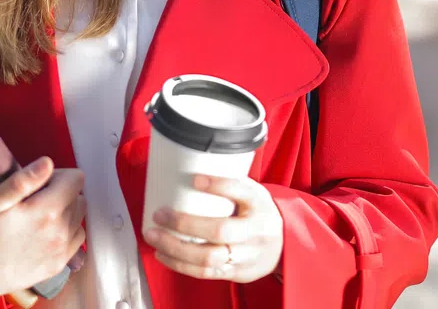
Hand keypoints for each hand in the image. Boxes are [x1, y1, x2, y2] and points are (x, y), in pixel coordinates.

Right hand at [0, 158, 86, 307]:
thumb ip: (22, 181)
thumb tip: (47, 163)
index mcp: (44, 212)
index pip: (75, 179)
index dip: (56, 174)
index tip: (37, 182)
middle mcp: (58, 233)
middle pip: (78, 198)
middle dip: (60, 192)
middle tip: (32, 199)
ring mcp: (59, 253)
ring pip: (78, 219)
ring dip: (64, 212)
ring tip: (36, 216)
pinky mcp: (55, 267)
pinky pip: (75, 241)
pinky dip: (65, 232)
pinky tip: (42, 233)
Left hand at [142, 174, 283, 283]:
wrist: (283, 247)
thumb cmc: (257, 213)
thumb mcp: (251, 193)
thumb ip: (227, 183)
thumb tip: (184, 165)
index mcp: (259, 203)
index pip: (242, 190)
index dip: (219, 184)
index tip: (195, 179)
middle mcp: (256, 230)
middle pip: (220, 229)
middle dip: (184, 223)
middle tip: (159, 214)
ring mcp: (247, 255)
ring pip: (209, 257)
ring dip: (176, 248)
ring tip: (154, 236)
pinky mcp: (237, 272)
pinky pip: (206, 272)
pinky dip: (181, 264)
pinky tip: (163, 254)